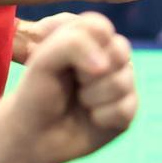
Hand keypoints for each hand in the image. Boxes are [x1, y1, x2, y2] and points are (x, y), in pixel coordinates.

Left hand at [4, 13, 136, 162]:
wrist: (34, 135)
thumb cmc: (37, 92)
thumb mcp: (44, 59)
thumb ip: (74, 44)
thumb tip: (105, 66)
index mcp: (89, 36)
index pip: (100, 27)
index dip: (80, 46)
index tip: (56, 60)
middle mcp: (109, 56)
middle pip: (120, 50)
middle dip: (88, 72)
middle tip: (72, 81)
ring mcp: (121, 82)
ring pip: (123, 81)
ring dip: (92, 96)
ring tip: (79, 101)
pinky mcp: (127, 110)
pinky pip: (125, 109)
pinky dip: (101, 117)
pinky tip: (91, 119)